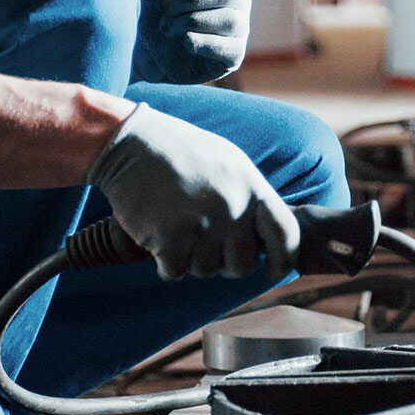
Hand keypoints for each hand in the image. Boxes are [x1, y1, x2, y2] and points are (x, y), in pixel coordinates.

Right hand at [87, 103, 298, 280]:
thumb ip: (249, 197)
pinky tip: (157, 232)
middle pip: (243, 265)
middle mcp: (232, 206)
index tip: (273, 270)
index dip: (283, 259)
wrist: (129, 141)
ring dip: (189, 258)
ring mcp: (202, 223)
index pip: (285, 233)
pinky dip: (165, 261)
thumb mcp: (227, 162)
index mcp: (251, 185)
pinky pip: (175, 272)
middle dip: (223, 262)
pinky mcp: (170, 238)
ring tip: (176, 225)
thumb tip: (266, 239)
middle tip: (202, 242)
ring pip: (206, 270)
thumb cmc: (178, 152)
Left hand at [131, 0, 249, 84]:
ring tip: (167, 27)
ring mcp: (240, 27)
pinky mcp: (234, 55)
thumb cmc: (158, 13)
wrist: (151, 53)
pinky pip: (229, 48)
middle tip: (164, 7)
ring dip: (191, 22)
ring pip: (229, 20)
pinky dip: (204, 43)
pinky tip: (185, 41)